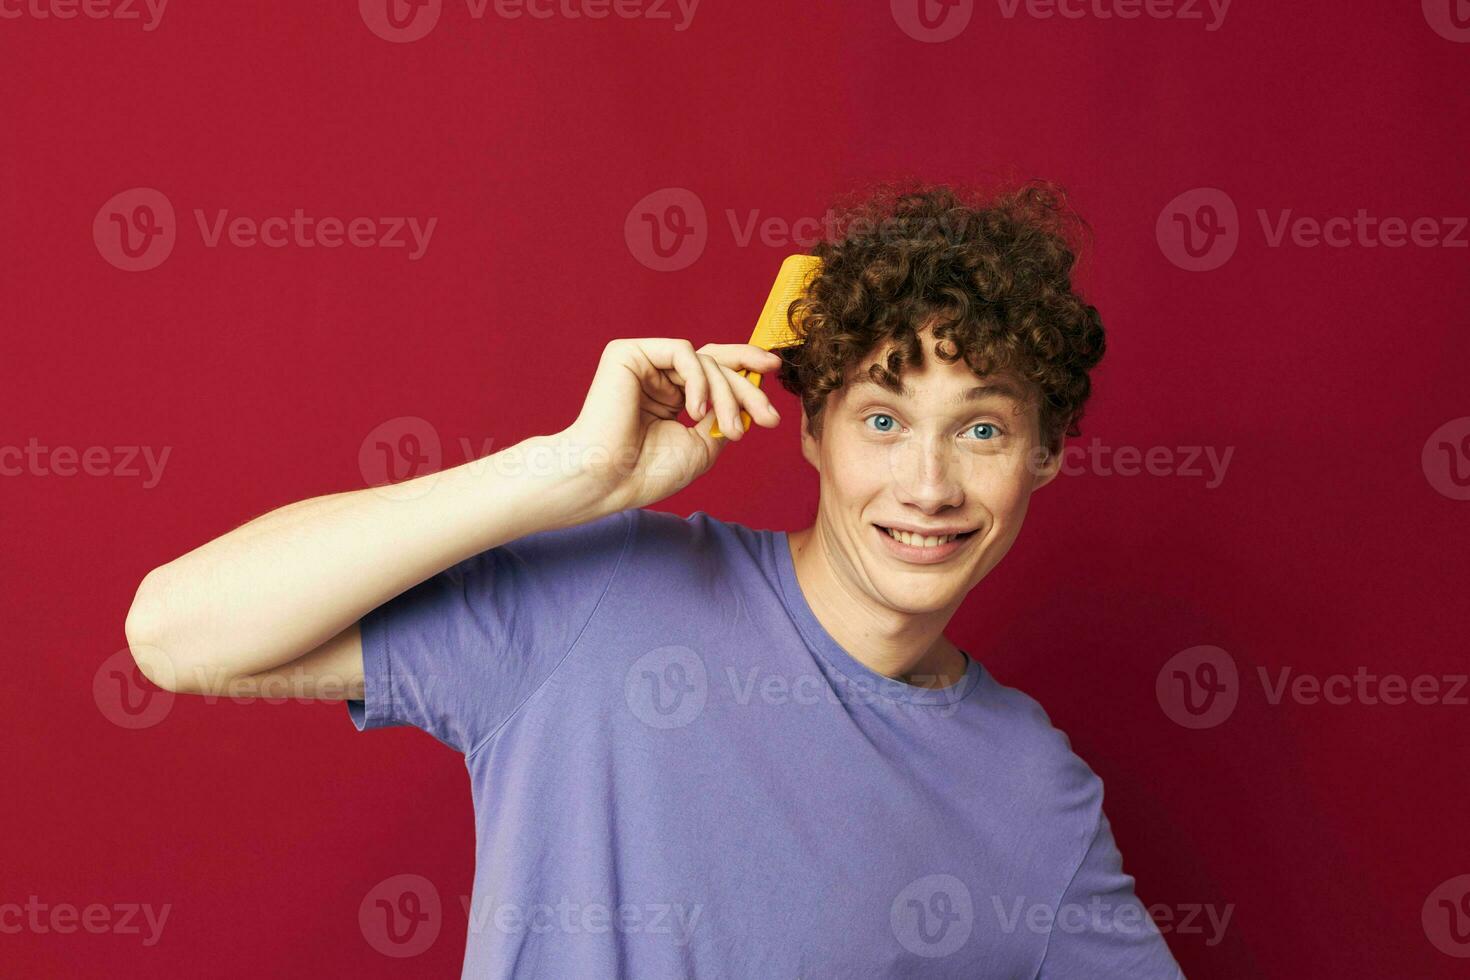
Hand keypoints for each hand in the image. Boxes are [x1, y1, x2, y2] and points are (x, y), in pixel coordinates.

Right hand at [559, 338, 783, 511]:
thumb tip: (748, 394)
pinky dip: (698, 379)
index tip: (774, 371)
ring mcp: (643, 363)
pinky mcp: (628, 353)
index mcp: (671, 397)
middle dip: (747, 390)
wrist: (608, 480)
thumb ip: (724, 416)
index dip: (745, 367)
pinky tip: (695, 409)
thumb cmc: (647, 472)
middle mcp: (657, 376)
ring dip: (726, 395)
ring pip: (705, 361)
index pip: (714, 372)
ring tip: (727, 430)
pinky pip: (682, 351)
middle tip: (768, 417)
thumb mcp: (703, 445)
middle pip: (715, 364)